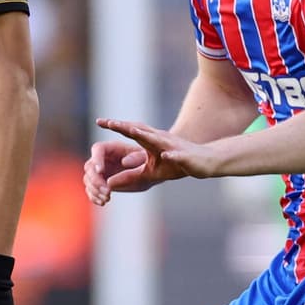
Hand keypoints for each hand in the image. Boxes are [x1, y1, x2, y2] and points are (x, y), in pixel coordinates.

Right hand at [84, 139, 163, 205]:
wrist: (150, 173)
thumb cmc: (149, 161)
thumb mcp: (146, 159)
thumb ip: (135, 159)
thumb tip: (121, 166)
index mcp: (112, 147)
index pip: (97, 149)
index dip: (96, 159)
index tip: (101, 172)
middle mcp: (103, 158)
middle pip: (90, 167)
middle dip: (96, 180)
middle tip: (108, 191)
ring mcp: (100, 171)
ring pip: (88, 180)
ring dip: (95, 190)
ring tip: (107, 198)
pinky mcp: (100, 183)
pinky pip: (91, 190)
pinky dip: (94, 197)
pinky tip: (103, 202)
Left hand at [94, 118, 227, 183]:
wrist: (205, 162)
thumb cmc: (178, 165)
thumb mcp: (150, 173)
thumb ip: (130, 176)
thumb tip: (109, 184)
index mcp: (151, 142)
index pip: (130, 132)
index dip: (115, 126)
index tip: (99, 121)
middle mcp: (161, 140)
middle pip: (140, 131)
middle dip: (125, 127)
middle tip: (109, 122)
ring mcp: (173, 147)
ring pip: (157, 140)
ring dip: (145, 136)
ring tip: (131, 130)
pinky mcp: (185, 157)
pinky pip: (177, 156)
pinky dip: (171, 155)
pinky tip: (165, 155)